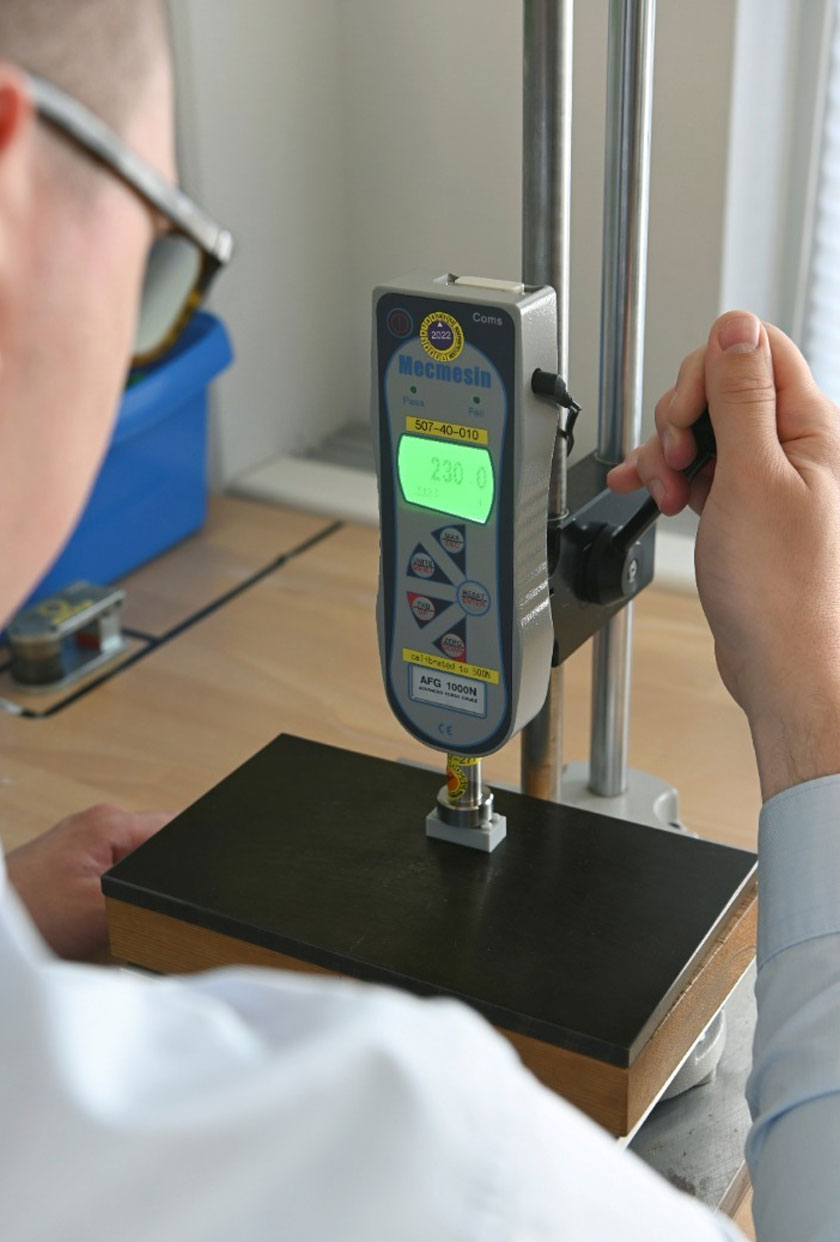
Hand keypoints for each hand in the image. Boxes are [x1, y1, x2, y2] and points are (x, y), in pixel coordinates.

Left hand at [4, 804, 170, 959]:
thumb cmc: (29, 912)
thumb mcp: (103, 913)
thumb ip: (149, 900)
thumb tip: (183, 904)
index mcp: (111, 822)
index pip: (175, 828)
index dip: (188, 858)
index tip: (186, 888)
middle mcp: (98, 822)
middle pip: (156, 846)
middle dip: (158, 879)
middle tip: (138, 908)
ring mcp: (83, 839)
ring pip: (133, 862)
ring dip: (133, 888)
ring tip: (112, 914)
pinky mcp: (71, 858)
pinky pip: (110, 872)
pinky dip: (112, 893)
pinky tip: (96, 914)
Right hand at [608, 310, 839, 800]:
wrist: (780, 662)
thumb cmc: (780, 590)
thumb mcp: (753, 478)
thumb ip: (742, 397)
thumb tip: (736, 326)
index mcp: (809, 426)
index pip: (756, 349)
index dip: (707, 370)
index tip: (685, 416)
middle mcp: (791, 445)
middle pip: (721, 386)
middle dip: (680, 419)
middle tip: (678, 462)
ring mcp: (764, 476)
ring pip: (702, 429)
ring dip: (669, 453)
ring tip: (669, 494)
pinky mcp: (741, 505)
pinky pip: (697, 469)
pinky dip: (667, 477)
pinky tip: (647, 491)